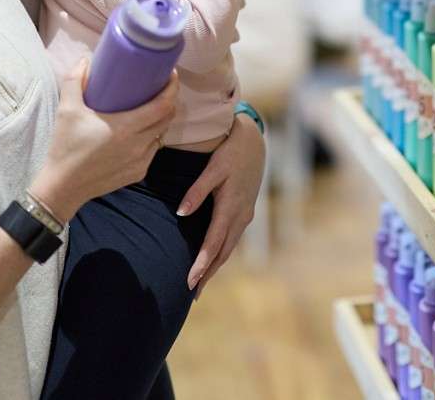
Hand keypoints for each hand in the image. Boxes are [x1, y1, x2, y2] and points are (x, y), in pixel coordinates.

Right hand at [29, 61, 178, 221]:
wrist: (63, 187)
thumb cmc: (66, 146)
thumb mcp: (67, 110)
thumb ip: (75, 81)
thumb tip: (85, 60)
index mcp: (126, 128)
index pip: (163, 105)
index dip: (172, 88)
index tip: (171, 74)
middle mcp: (139, 145)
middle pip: (167, 118)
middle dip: (169, 101)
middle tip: (161, 87)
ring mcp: (141, 161)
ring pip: (162, 135)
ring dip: (161, 120)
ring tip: (152, 108)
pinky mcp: (138, 174)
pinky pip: (153, 151)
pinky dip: (152, 138)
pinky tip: (142, 132)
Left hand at [177, 111, 266, 294]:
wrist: (254, 140)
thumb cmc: (231, 150)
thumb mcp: (213, 167)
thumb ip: (196, 191)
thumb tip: (180, 213)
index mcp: (231, 206)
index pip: (214, 244)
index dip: (201, 265)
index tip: (190, 283)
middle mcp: (241, 215)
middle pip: (223, 252)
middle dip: (208, 273)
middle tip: (192, 293)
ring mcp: (245, 213)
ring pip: (230, 247)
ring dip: (216, 265)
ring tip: (201, 283)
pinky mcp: (245, 209)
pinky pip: (233, 237)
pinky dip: (222, 252)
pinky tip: (214, 258)